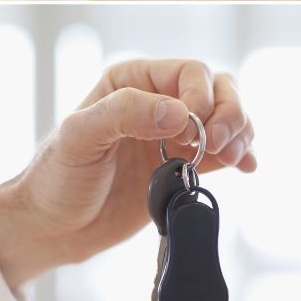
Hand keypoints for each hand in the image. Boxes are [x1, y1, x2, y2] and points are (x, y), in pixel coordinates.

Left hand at [0, 58, 256, 291]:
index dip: (201, 97)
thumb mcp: (78, 139)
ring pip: (227, 118)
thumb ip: (123, 114)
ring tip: (232, 158)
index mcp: (131, 83)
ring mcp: (173, 136)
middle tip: (218, 146)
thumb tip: (178, 113)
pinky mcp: (183, 167)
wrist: (54, 228)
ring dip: (239, 133)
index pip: (188, 72)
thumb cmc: (56, 179)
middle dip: (229, 114)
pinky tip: (246, 167)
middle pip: (218, 90)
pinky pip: (224, 152)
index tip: (192, 132)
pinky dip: (241, 155)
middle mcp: (156, 102)